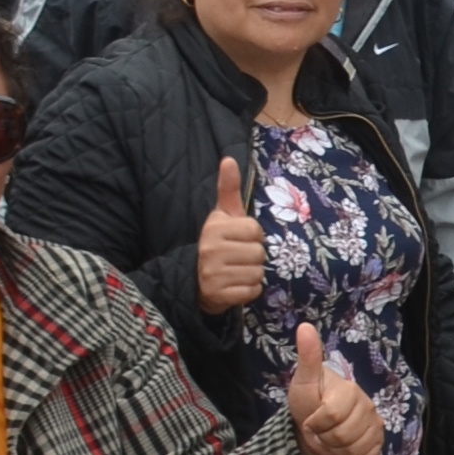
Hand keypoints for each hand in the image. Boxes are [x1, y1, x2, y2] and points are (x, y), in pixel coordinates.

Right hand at [195, 157, 265, 314]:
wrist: (194, 281)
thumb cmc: (217, 244)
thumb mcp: (222, 216)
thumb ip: (228, 189)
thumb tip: (229, 159)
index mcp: (214, 228)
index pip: (256, 231)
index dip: (253, 237)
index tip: (239, 240)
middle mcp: (211, 250)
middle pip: (259, 253)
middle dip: (253, 257)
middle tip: (237, 259)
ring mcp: (213, 274)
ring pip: (257, 273)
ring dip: (252, 275)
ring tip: (236, 272)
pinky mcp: (218, 295)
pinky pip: (252, 291)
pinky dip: (249, 291)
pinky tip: (235, 286)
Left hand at [286, 318, 383, 454]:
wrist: (315, 424)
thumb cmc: (308, 400)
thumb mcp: (302, 381)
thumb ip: (308, 357)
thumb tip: (304, 326)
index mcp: (349, 390)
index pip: (332, 415)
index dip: (314, 423)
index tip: (309, 419)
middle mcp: (368, 406)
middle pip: (344, 436)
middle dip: (323, 438)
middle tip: (318, 430)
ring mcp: (376, 425)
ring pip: (355, 449)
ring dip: (334, 450)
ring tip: (328, 438)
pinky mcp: (378, 442)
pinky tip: (342, 448)